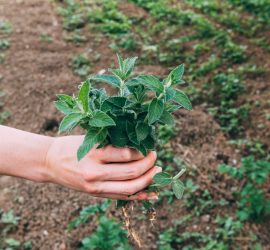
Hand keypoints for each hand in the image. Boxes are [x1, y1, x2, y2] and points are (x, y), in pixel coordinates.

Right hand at [45, 135, 159, 199]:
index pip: (126, 155)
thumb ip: (111, 144)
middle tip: (155, 157)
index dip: (142, 152)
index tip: (148, 147)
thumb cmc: (70, 146)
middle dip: (148, 165)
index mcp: (93, 154)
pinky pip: (121, 197)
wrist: (50, 162)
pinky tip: (152, 193)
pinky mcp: (95, 194)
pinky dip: (139, 196)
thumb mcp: (90, 139)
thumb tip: (138, 145)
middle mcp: (95, 173)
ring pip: (129, 188)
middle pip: (131, 173)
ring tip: (157, 172)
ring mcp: (95, 187)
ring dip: (148, 181)